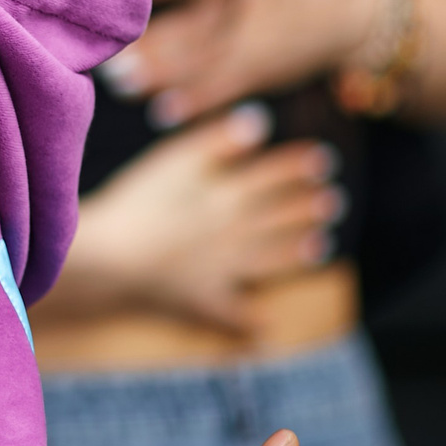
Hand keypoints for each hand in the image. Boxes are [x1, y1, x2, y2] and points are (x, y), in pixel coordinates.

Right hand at [40, 105, 342, 330]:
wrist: (111, 260)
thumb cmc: (135, 202)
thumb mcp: (172, 159)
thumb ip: (218, 139)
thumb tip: (261, 120)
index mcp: (222, 194)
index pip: (269, 176)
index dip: (298, 167)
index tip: (324, 161)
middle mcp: (232, 232)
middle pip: (275, 218)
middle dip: (306, 209)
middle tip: (334, 203)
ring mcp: (222, 270)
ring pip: (267, 261)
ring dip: (295, 254)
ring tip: (320, 247)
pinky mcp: (203, 302)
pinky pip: (232, 315)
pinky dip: (249, 321)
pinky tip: (265, 325)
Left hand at [104, 0, 392, 127]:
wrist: (361, 9)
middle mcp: (241, 7)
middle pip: (187, 22)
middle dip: (147, 36)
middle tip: (105, 47)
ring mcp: (252, 42)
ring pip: (198, 60)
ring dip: (158, 73)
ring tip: (117, 80)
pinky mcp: (263, 71)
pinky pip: (225, 89)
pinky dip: (195, 102)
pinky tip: (162, 112)